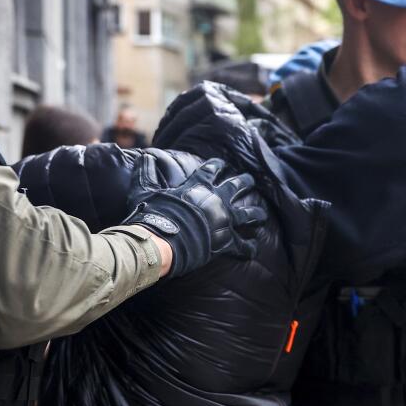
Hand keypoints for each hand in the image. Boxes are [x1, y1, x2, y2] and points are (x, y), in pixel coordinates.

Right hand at [124, 154, 266, 278]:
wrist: (161, 241)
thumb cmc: (153, 216)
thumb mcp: (145, 190)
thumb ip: (146, 172)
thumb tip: (143, 156)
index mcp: (198, 187)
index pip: (211, 169)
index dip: (218, 165)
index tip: (222, 164)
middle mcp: (216, 200)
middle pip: (237, 186)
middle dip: (245, 182)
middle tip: (250, 180)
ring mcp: (224, 220)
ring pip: (248, 214)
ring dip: (256, 214)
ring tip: (262, 215)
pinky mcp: (226, 241)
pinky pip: (242, 245)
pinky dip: (249, 248)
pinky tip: (254, 249)